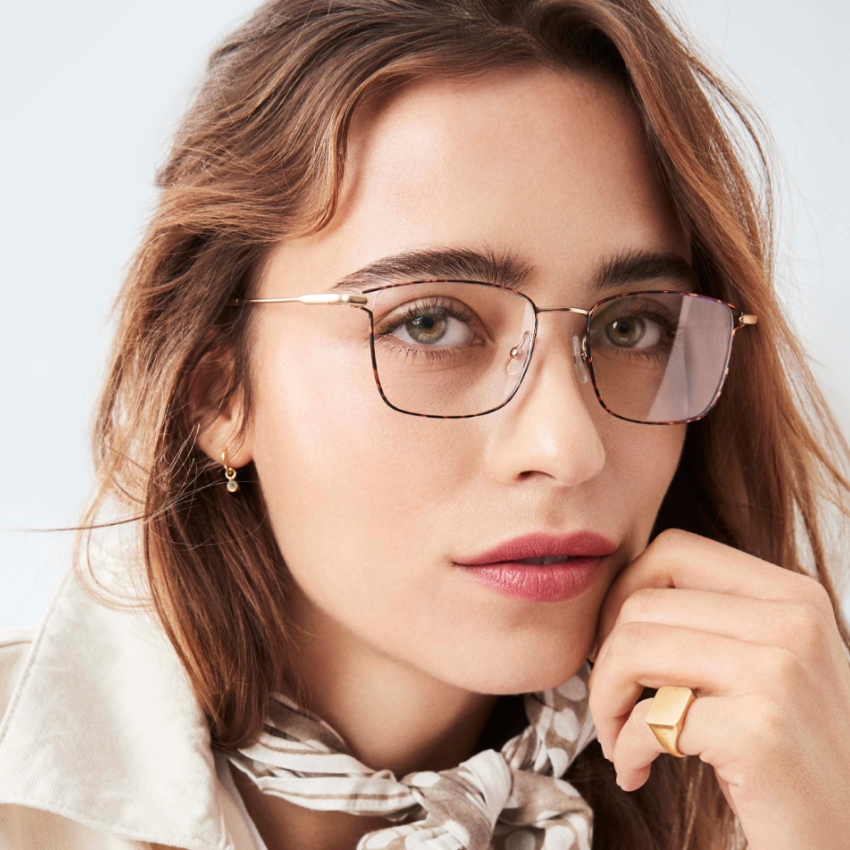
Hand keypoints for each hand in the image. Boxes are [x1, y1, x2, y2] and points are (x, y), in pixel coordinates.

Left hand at [586, 528, 849, 849]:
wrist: (842, 836)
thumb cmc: (791, 755)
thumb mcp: (769, 663)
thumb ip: (714, 618)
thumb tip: (618, 590)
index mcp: (793, 595)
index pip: (673, 551)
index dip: (623, 592)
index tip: (614, 639)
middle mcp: (793, 624)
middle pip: (642, 602)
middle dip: (605, 654)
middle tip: (610, 700)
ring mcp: (780, 675)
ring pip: (632, 649)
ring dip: (605, 701)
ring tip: (617, 737)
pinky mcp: (759, 733)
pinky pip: (648, 720)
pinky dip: (625, 749)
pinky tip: (636, 772)